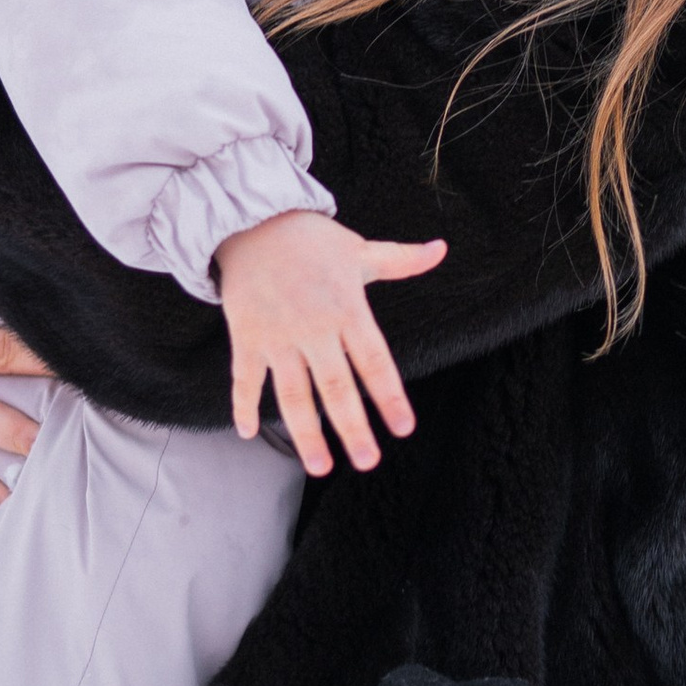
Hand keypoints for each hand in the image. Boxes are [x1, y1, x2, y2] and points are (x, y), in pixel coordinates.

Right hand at [214, 209, 445, 479]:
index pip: (374, 361)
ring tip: (320, 466)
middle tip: (367, 462)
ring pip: (293, 394)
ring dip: (305, 434)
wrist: (252, 219)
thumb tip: (442, 249)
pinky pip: (244, 378)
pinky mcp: (246, 336)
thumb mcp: (360, 250)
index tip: (404, 428)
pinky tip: (249, 433)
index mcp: (347, 309)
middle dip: (352, 428)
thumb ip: (402, 260)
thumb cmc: (311, 239)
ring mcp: (277, 336)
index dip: (390, 396)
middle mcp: (313, 327)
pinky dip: (243, 405)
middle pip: (336, 388)